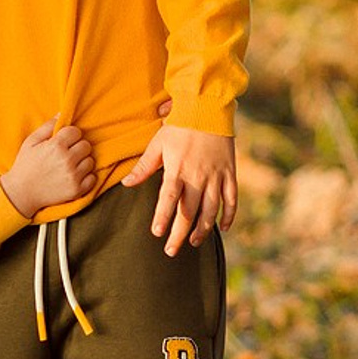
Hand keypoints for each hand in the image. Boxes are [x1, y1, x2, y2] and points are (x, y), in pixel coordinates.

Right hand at [1, 119, 97, 218]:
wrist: (21, 193)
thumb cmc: (25, 165)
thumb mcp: (31, 141)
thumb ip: (48, 126)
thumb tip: (62, 113)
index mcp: (56, 146)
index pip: (76, 132)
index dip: (70, 135)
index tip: (64, 141)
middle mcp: (67, 160)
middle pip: (86, 145)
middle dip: (77, 147)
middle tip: (67, 153)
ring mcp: (73, 176)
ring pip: (90, 161)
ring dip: (82, 161)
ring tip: (69, 165)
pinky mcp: (76, 190)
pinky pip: (92, 178)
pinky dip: (86, 177)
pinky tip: (74, 175)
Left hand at [122, 127, 236, 256]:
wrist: (208, 108)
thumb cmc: (179, 125)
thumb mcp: (158, 143)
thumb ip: (144, 166)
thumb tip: (126, 183)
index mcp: (178, 169)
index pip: (169, 200)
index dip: (163, 217)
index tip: (157, 233)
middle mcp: (198, 176)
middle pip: (189, 212)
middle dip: (179, 233)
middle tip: (171, 250)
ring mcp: (216, 176)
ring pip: (210, 210)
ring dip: (202, 229)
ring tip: (193, 242)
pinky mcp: (230, 173)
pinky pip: (231, 199)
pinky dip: (228, 215)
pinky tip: (222, 228)